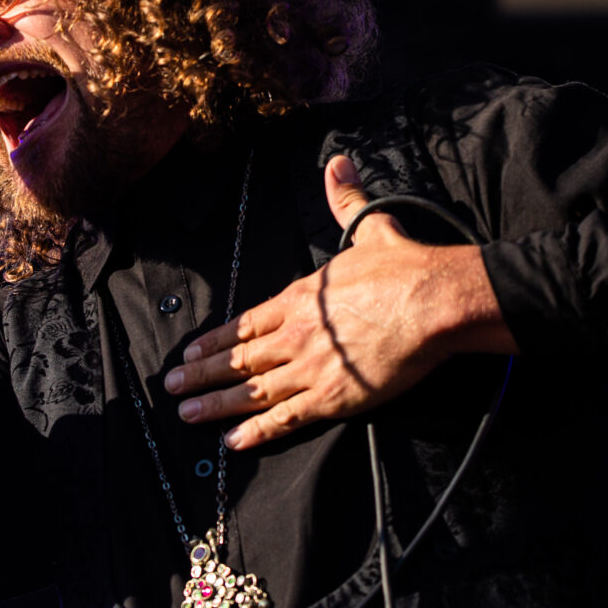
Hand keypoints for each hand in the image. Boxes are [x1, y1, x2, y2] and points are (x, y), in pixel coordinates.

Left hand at [163, 155, 517, 448]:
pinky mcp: (333, 397)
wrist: (435, 300)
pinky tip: (233, 441)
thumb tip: (339, 166)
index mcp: (300, 297)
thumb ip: (346, 201)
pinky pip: (285, 418)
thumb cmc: (406, 268)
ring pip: (251, 390)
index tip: (191, 349)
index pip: (245, 322)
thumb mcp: (369, 228)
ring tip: (186, 413)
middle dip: (202, 372)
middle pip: (238, 358)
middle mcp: (295, 333)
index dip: (215, 339)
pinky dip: (256, 431)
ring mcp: (310, 367)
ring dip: (215, 403)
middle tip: (172, 385)